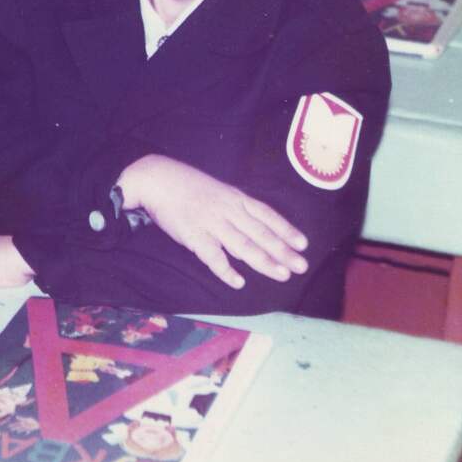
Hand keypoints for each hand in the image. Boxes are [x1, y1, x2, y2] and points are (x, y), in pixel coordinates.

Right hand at [117, 156, 308, 289]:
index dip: (286, 230)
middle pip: (261, 233)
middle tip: (302, 266)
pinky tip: (238, 282)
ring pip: (243, 245)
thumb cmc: (188, 185)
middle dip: (283, 250)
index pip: (267, 215)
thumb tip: (253, 228)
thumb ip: (236, 209)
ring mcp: (212, 223)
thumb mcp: (219, 191)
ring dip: (264, 261)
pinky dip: (226, 270)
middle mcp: (228, 210)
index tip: (303, 244)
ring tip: (282, 274)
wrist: (158, 178)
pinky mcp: (193, 236)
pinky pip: (212, 256)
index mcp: (235, 198)